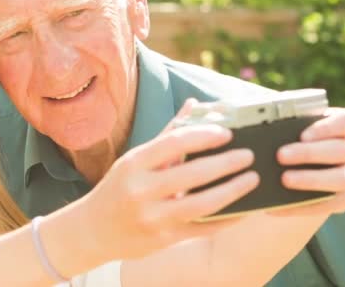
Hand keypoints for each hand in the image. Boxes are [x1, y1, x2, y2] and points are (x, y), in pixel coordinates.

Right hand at [81, 99, 259, 261]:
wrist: (93, 230)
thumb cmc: (119, 188)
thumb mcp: (135, 159)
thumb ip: (167, 134)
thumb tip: (195, 105)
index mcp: (134, 164)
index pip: (175, 143)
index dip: (205, 135)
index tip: (228, 133)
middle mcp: (141, 190)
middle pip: (193, 174)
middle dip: (227, 163)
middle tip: (248, 156)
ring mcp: (152, 218)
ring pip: (202, 205)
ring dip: (233, 191)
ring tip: (252, 179)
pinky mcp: (162, 240)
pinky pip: (202, 229)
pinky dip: (226, 218)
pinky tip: (242, 208)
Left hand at [272, 107, 344, 216]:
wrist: (292, 167)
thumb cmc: (289, 138)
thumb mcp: (288, 127)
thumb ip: (284, 125)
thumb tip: (264, 128)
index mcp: (343, 125)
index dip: (329, 127)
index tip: (302, 135)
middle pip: (343, 150)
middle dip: (311, 153)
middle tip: (280, 156)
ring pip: (343, 179)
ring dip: (311, 179)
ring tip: (284, 180)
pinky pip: (332, 204)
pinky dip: (303, 206)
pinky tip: (277, 206)